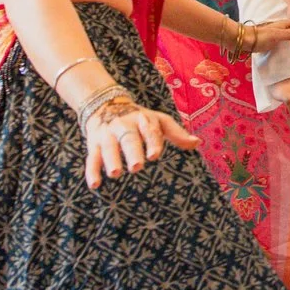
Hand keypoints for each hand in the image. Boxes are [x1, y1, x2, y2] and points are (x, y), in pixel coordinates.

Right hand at [81, 97, 198, 188]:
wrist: (104, 104)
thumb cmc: (139, 118)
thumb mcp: (158, 121)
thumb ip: (176, 133)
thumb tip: (198, 143)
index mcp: (142, 119)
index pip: (149, 130)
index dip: (152, 142)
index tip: (154, 156)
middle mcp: (124, 126)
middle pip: (128, 139)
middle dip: (132, 152)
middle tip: (136, 167)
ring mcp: (108, 136)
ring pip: (108, 148)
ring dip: (111, 161)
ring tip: (115, 174)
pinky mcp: (95, 145)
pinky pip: (92, 158)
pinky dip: (91, 171)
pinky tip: (95, 185)